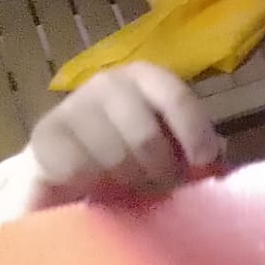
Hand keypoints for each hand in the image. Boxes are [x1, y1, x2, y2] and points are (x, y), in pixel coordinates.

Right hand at [27, 62, 221, 198]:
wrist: (69, 160)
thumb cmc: (133, 148)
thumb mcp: (171, 143)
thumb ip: (199, 148)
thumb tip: (219, 165)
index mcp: (147, 77)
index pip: (177, 99)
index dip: (195, 136)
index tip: (202, 165)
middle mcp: (108, 82)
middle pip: (146, 136)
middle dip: (160, 170)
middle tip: (162, 186)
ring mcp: (73, 105)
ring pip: (114, 156)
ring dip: (129, 181)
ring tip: (132, 186)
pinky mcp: (45, 135)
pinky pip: (79, 170)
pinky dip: (94, 186)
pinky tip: (97, 186)